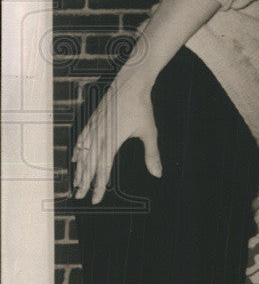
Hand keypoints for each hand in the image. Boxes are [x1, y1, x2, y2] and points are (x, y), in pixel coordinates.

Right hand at [72, 68, 161, 203]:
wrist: (130, 84)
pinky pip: (82, 140)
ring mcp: (93, 128)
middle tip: (80, 197)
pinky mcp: (92, 121)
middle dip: (85, 183)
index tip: (95, 199)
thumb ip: (152, 154)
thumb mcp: (149, 132)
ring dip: (80, 170)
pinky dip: (78, 151)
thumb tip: (158, 174)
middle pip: (89, 165)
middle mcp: (99, 137)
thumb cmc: (141, 107)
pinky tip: (76, 159)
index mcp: (112, 141)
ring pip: (84, 154)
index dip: (98, 186)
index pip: (103, 170)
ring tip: (77, 183)